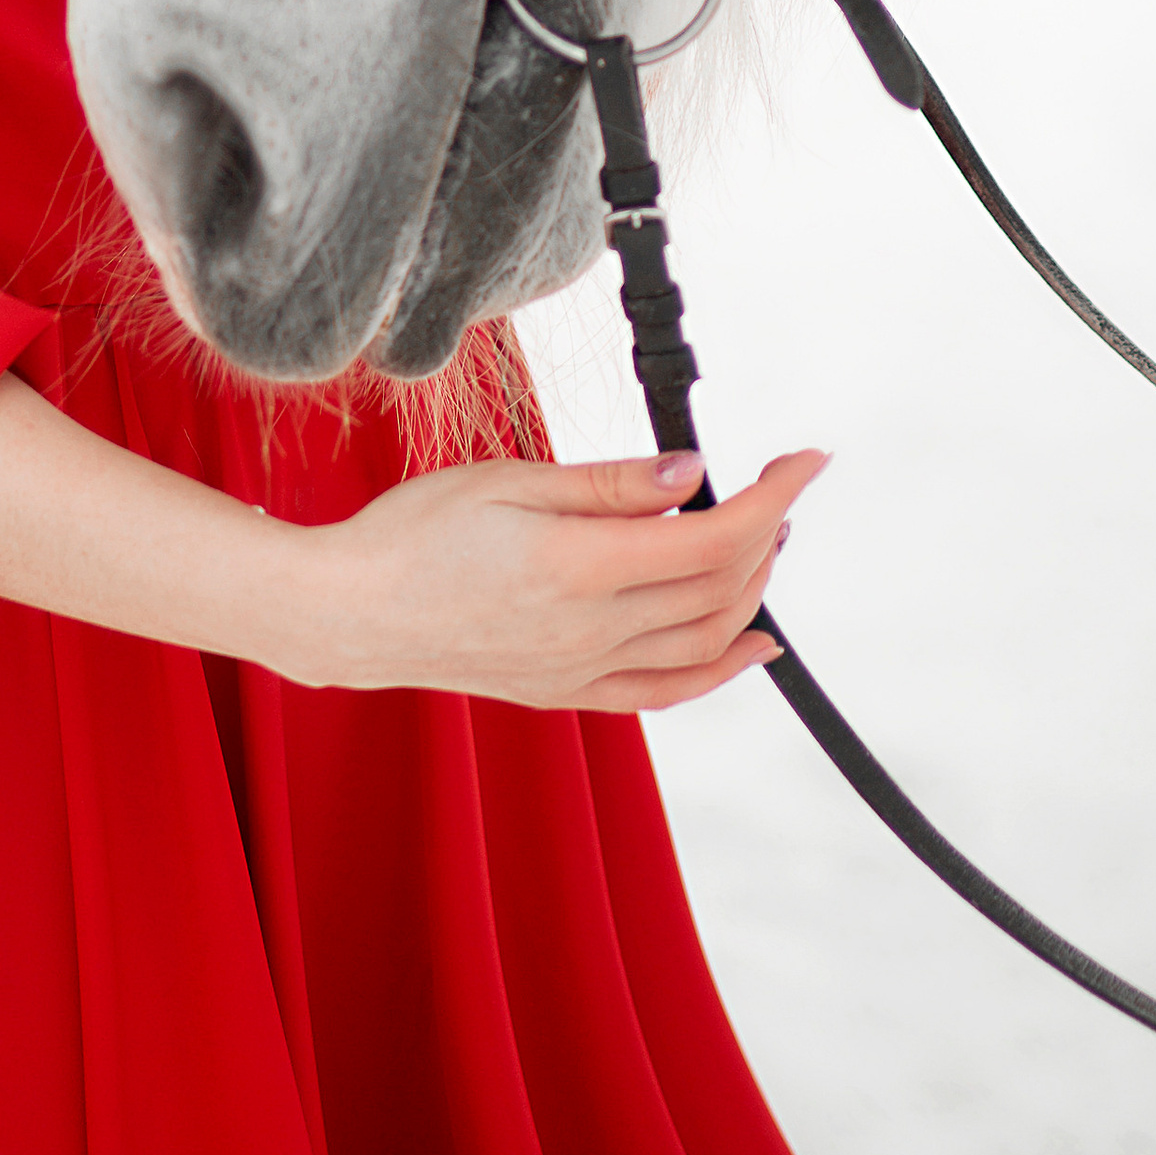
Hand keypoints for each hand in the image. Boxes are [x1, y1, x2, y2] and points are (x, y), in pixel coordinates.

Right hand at [284, 445, 827, 711]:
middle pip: (718, 587)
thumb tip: (690, 473)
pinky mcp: (569, 694)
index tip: (803, 460)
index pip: (710, 536)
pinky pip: (669, 692)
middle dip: (766, 532)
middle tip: (774, 486)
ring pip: (705, 640)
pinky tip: (753, 644)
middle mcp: (592, 630)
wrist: (351, 611)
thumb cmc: (413, 533)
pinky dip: (723, 669)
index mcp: (578, 566)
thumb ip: (608, 484)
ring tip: (766, 541)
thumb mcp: (509, 480)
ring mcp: (583, 670)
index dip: (771, 497)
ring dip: (752, 590)